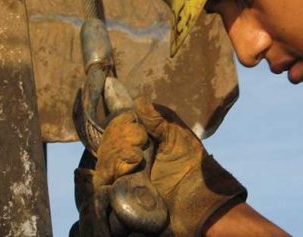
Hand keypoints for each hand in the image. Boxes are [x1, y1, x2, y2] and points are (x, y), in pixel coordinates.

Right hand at [92, 99, 246, 235]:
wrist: (199, 201)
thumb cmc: (194, 167)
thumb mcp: (179, 137)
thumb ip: (159, 119)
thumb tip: (139, 100)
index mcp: (140, 145)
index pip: (116, 129)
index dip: (121, 125)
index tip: (135, 126)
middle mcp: (128, 161)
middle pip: (106, 144)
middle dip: (120, 138)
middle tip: (140, 141)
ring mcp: (123, 180)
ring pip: (103, 161)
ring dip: (116, 154)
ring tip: (137, 158)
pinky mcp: (119, 197)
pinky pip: (102, 182)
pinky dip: (112, 169)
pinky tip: (130, 166)